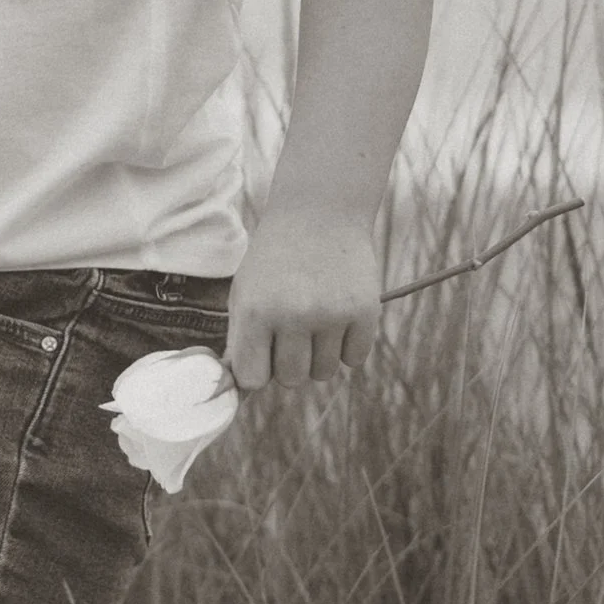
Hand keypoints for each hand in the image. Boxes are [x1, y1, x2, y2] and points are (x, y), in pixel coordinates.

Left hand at [225, 209, 381, 393]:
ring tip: (314, 322)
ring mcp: (332, 315)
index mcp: (257, 311)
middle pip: (291, 379)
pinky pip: (354, 359)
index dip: (258, 369)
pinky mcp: (365, 312)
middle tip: (290, 331)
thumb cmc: (274, 258)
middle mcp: (294, 315)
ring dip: (318, 356)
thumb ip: (241, 341)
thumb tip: (239, 390)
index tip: (263, 354)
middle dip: (288, 363)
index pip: (253, 378)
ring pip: (324, 373)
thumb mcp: (245, 292)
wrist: (320, 212)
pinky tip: (337, 317)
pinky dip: (346, 347)